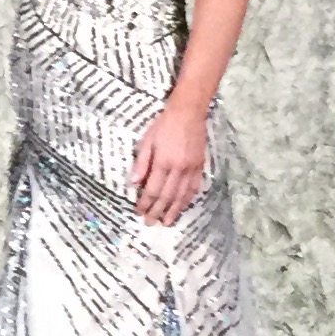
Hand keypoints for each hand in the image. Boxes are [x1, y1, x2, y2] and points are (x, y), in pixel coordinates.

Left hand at [131, 101, 208, 224]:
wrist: (189, 112)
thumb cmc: (164, 124)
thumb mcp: (147, 140)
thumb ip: (142, 163)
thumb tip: (134, 183)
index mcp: (163, 162)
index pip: (152, 189)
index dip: (145, 203)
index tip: (139, 212)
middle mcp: (179, 168)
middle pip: (167, 196)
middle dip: (157, 211)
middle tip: (150, 223)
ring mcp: (191, 168)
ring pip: (182, 195)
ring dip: (174, 210)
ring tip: (167, 222)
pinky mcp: (200, 166)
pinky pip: (194, 188)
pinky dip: (187, 200)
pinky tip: (182, 207)